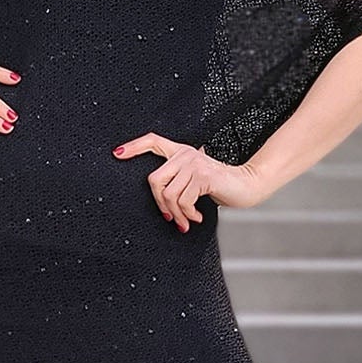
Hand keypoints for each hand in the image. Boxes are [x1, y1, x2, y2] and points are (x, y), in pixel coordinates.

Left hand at [112, 133, 266, 228]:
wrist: (245, 184)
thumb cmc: (219, 184)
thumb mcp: (195, 177)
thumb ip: (179, 178)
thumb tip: (159, 197)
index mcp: (181, 151)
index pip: (152, 141)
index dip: (134, 147)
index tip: (117, 154)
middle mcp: (185, 153)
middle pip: (154, 180)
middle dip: (160, 204)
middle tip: (170, 216)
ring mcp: (194, 163)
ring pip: (168, 195)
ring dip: (177, 214)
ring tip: (186, 221)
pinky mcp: (203, 176)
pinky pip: (183, 200)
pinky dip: (188, 214)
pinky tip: (197, 216)